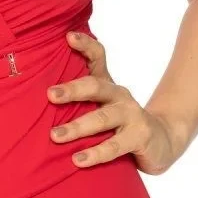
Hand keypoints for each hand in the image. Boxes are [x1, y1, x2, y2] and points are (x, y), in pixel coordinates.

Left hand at [46, 29, 184, 175]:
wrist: (161, 141)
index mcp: (106, 84)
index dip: (84, 45)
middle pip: (95, 87)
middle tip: (50, 95)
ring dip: (77, 127)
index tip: (68, 37)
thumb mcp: (101, 106)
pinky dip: (95, 153)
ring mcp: (132, 114)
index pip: (97, 57)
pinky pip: (114, 146)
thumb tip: (36, 98)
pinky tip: (78, 159)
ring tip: (55, 136)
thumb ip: (77, 100)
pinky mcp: (140, 136)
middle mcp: (119, 95)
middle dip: (72, 90)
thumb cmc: (120, 123)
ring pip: (102, 118)